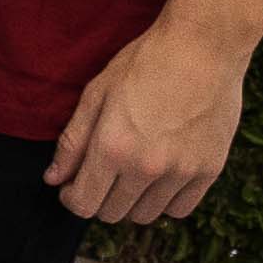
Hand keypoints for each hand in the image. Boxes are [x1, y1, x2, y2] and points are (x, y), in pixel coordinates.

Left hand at [50, 12, 248, 228]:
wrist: (203, 47)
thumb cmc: (145, 63)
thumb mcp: (96, 94)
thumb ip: (73, 142)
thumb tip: (53, 179)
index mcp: (112, 148)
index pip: (83, 204)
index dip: (71, 198)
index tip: (72, 186)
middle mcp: (146, 167)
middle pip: (112, 213)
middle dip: (99, 198)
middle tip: (102, 174)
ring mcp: (181, 171)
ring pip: (145, 216)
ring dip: (132, 201)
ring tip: (131, 173)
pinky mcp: (209, 170)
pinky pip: (180, 209)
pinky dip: (165, 201)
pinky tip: (159, 178)